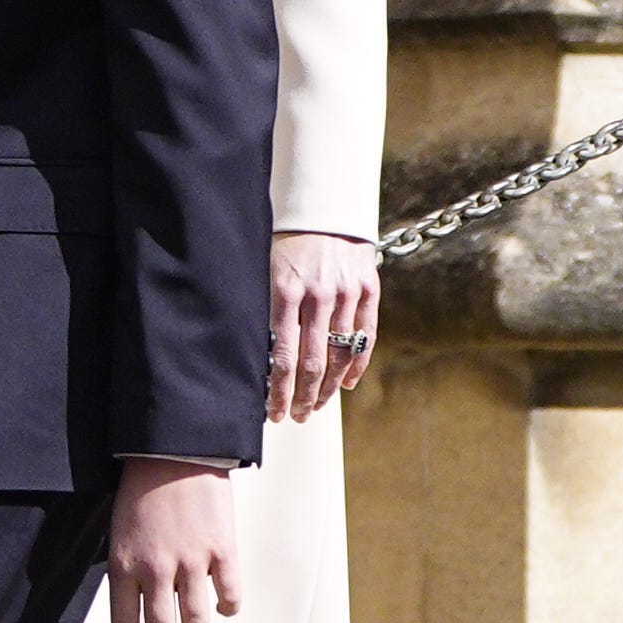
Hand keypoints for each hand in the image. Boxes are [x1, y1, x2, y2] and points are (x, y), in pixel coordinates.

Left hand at [104, 456, 239, 622]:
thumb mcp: (120, 532)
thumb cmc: (142, 490)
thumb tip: (142, 604)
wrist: (174, 452)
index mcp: (124, 565)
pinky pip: (230, 597)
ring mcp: (191, 562)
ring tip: (195, 618)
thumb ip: (129, 569)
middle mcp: (156, 570)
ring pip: (196, 622)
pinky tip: (223, 601)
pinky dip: (228, 606)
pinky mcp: (222, 551)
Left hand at [268, 229, 381, 421]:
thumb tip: (254, 356)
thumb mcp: (263, 270)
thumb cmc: (284, 241)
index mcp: (284, 291)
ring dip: (326, 387)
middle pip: (312, 362)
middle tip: (294, 416)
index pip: (281, 356)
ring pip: (339, 354)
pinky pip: (364, 337)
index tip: (273, 412)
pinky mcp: (368, 288)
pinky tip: (344, 384)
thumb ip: (264, 309)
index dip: (278, 391)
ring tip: (315, 406)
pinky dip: (355, 364)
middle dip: (301, 396)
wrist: (324, 205)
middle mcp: (318, 294)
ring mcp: (346, 292)